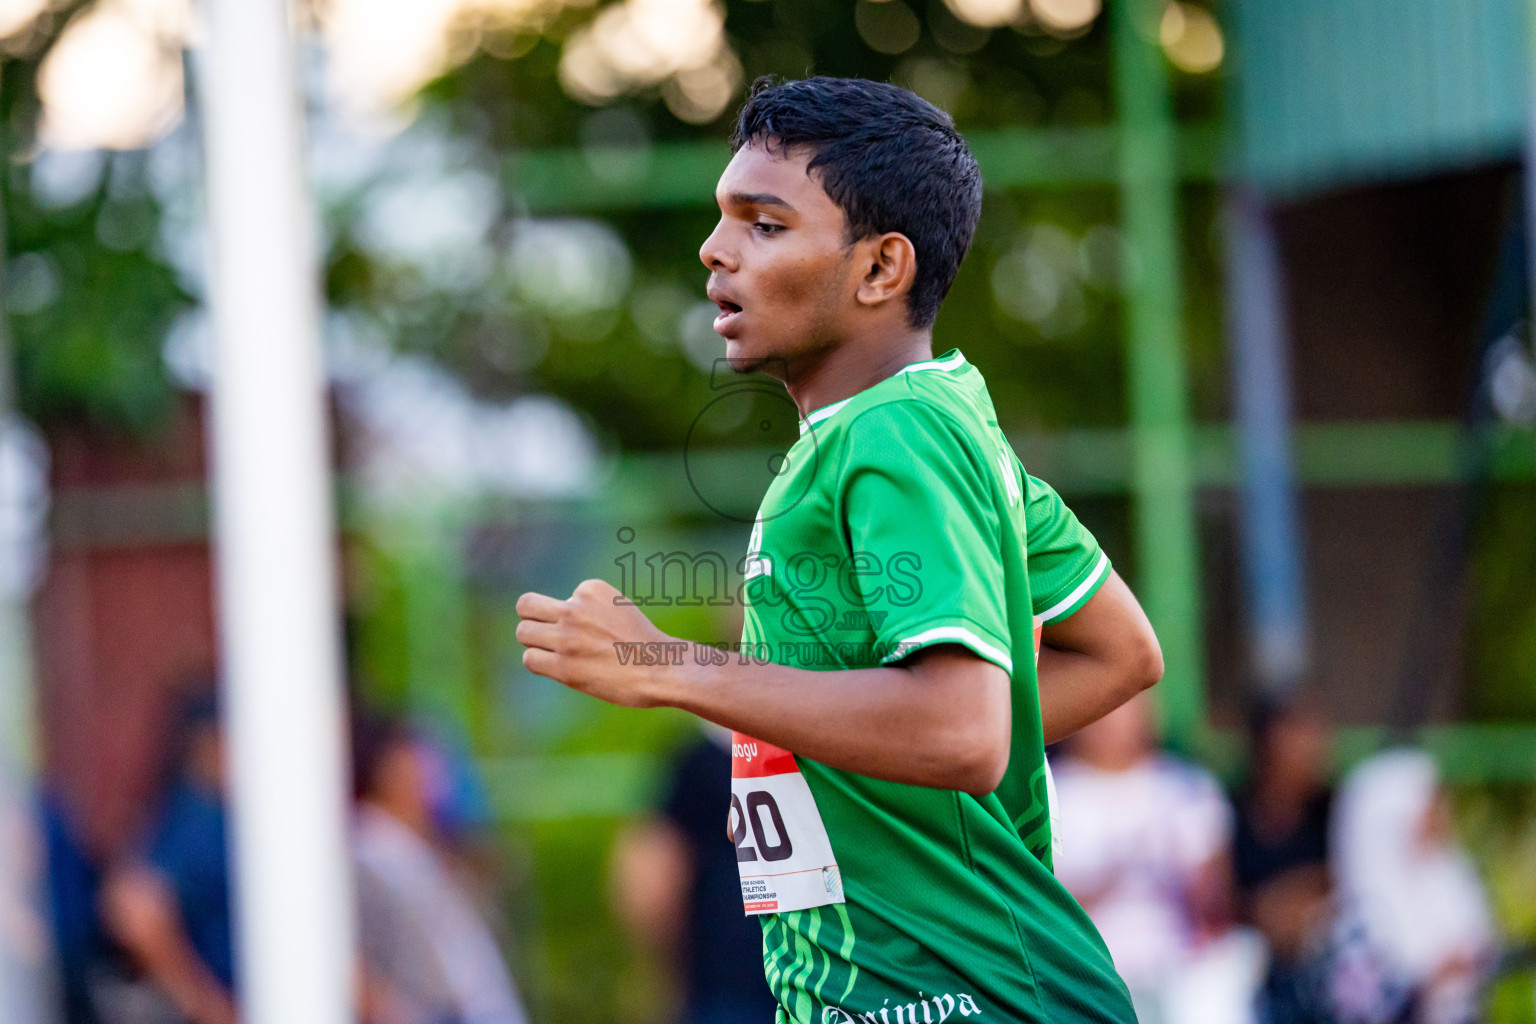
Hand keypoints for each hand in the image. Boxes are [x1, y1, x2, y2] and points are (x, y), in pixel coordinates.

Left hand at [515, 579, 677, 706]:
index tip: (588, 630)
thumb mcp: (616, 607)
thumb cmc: (642, 642)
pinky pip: (530, 659)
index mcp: (591, 588)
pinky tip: (558, 666)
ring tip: (556, 652)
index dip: (565, 615)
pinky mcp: (564, 666)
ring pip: (523, 632)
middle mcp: (575, 608)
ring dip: (535, 642)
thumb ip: (587, 607)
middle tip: (551, 635)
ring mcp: (568, 637)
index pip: (557, 599)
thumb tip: (552, 621)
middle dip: (534, 620)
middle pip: (526, 606)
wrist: (661, 668)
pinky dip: (539, 662)